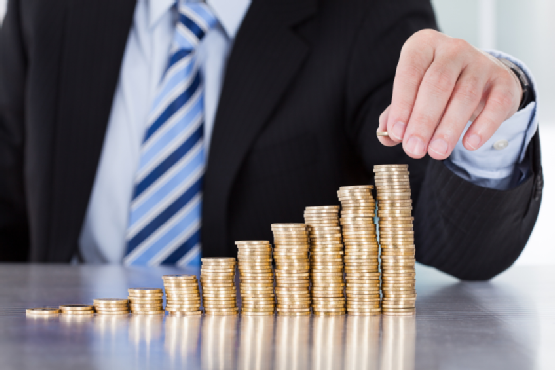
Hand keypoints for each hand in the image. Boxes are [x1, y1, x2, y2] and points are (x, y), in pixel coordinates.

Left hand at [377, 29, 522, 159]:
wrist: (480, 79)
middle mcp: (453, 49)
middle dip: (423, 121)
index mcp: (424, 46)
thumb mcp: (413, 95)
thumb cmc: (437, 89)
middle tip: (414, 150)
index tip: (397, 134)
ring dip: (449, 128)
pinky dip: (483, 126)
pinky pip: (495, 104)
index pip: (410, 72)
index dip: (402, 105)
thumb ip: (396, 115)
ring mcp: (481, 62)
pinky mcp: (504, 80)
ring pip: (464, 96)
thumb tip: (385, 136)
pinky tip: (469, 144)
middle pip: (437, 85)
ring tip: (437, 153)